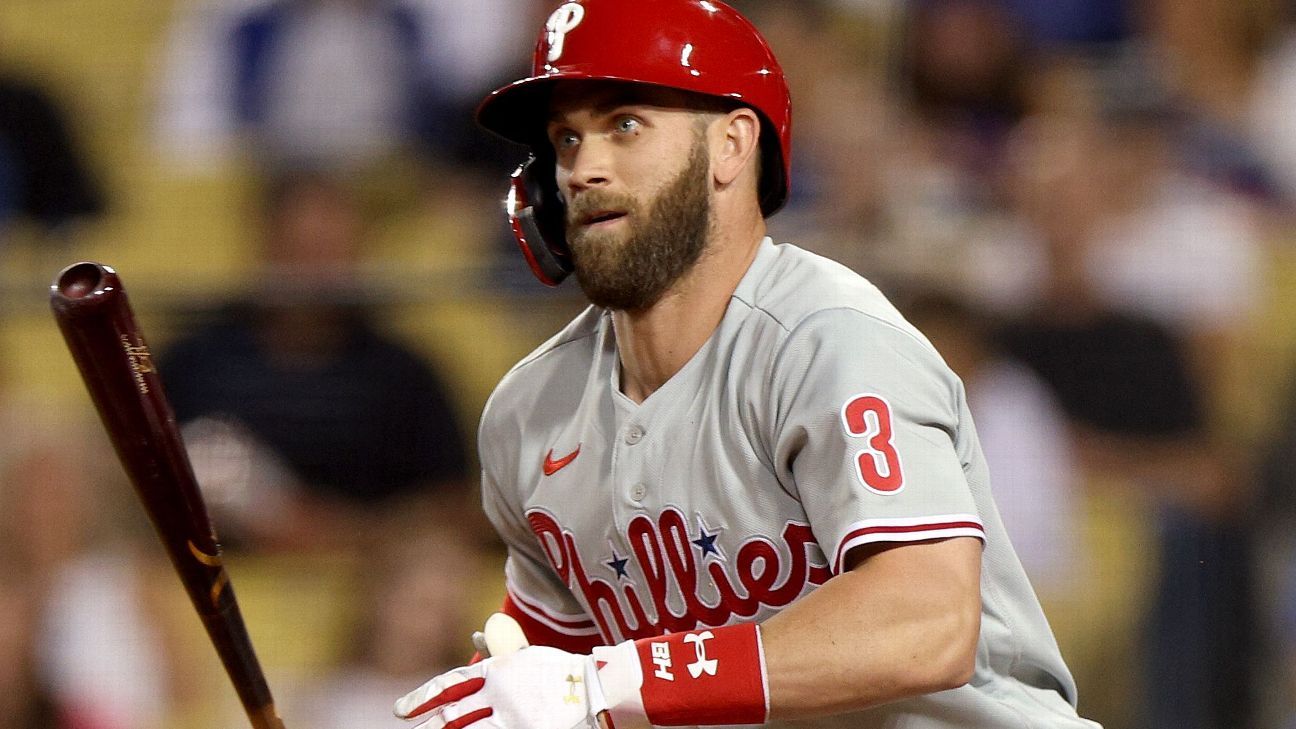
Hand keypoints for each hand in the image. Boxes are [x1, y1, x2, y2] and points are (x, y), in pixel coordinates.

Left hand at [393, 646, 607, 728]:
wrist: (600, 690)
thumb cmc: (563, 671)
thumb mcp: (528, 656)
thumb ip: (500, 648)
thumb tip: (476, 637)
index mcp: (497, 672)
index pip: (449, 685)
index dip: (422, 698)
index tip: (401, 709)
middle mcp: (500, 697)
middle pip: (453, 716)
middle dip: (430, 724)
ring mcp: (513, 721)